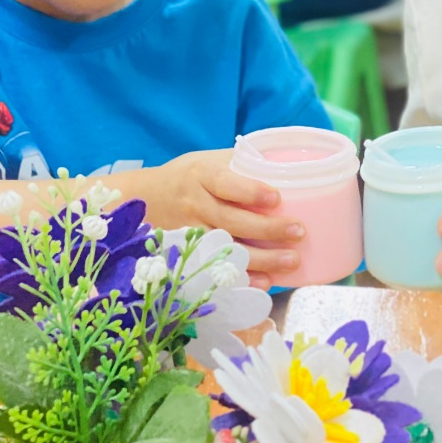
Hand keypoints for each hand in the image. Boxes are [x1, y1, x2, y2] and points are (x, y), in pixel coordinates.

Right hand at [120, 150, 302, 286]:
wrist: (143, 199)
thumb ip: (240, 164)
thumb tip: (286, 167)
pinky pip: (216, 270)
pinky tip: (265, 282)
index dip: (250, 192)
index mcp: (201, 176)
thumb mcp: (208, 160)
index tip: (276, 198)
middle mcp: (194, 204)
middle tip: (298, 232)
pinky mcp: (189, 254)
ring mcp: (190, 232)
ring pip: (226, 248)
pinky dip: (241, 278)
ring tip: (291, 260)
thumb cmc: (187, 176)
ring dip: (261, 259)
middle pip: (231, 220)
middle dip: (267, 229)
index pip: (225, 183)